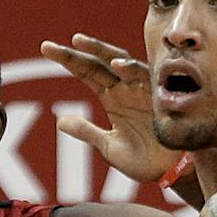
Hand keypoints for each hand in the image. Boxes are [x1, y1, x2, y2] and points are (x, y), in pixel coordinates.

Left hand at [40, 35, 180, 182]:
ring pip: (121, 62)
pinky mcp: (158, 98)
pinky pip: (146, 79)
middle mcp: (125, 89)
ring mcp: (142, 90)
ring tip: (81, 43)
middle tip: (53, 44)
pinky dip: (132, 70)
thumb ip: (87, 132)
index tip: (46, 47)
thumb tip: (59, 121)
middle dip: (78, 51)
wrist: (170, 174)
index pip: (87, 72)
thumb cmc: (143, 160)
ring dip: (102, 52)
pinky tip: (117, 65)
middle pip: (99, 62)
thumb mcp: (108, 147)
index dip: (68, 60)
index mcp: (112, 97)